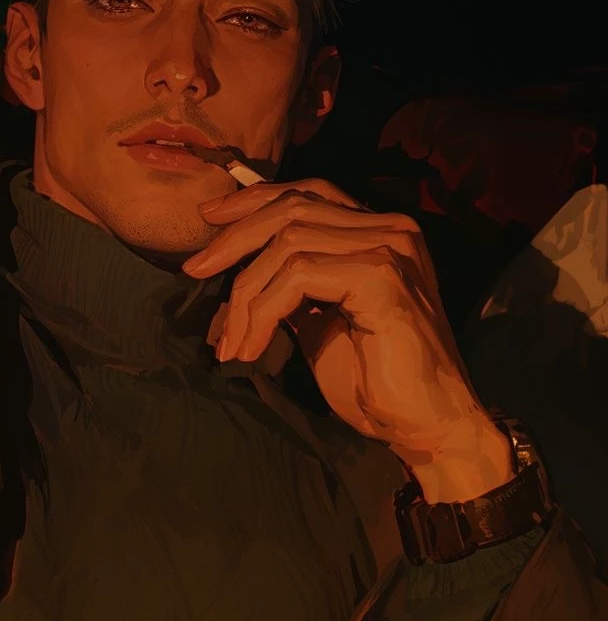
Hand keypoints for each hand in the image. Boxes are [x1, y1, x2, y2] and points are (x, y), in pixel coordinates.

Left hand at [181, 179, 513, 501]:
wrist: (425, 427)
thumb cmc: (375, 382)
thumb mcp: (320, 323)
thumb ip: (292, 287)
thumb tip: (237, 269)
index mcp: (380, 233)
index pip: (308, 193)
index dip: (254, 200)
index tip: (209, 218)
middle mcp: (390, 229)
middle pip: (292, 208)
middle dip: (234, 238)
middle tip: (195, 270)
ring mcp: (389, 249)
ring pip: (287, 244)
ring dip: (244, 295)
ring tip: (229, 342)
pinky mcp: (381, 277)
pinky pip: (298, 276)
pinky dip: (262, 313)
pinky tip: (250, 350)